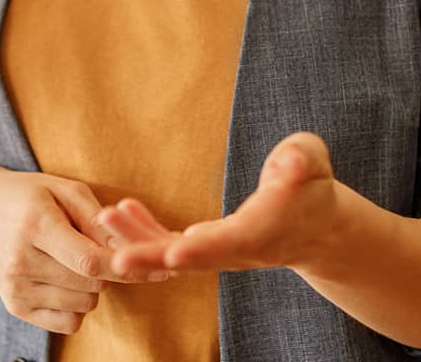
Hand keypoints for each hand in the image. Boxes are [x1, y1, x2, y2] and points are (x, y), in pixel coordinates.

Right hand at [0, 164, 166, 334]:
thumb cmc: (30, 196)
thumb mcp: (64, 189)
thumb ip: (98, 217)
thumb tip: (130, 247)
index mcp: (35, 225)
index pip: (89, 261)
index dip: (127, 267)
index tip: (158, 268)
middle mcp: (21, 261)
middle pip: (91, 284)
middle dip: (109, 269)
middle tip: (99, 248)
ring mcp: (16, 288)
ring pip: (85, 304)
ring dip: (93, 286)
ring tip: (74, 259)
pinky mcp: (16, 307)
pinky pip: (69, 322)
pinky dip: (78, 305)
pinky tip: (65, 280)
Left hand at [100, 133, 341, 275]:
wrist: (314, 225)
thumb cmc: (311, 185)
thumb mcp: (312, 161)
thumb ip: (301, 159)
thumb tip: (291, 163)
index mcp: (267, 228)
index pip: (234, 242)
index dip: (205, 249)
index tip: (175, 252)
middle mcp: (240, 250)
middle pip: (195, 259)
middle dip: (155, 257)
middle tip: (118, 259)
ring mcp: (221, 254)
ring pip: (176, 256)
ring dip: (138, 243)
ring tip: (106, 218)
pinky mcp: (208, 248)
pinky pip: (172, 247)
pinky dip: (144, 232)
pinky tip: (120, 211)